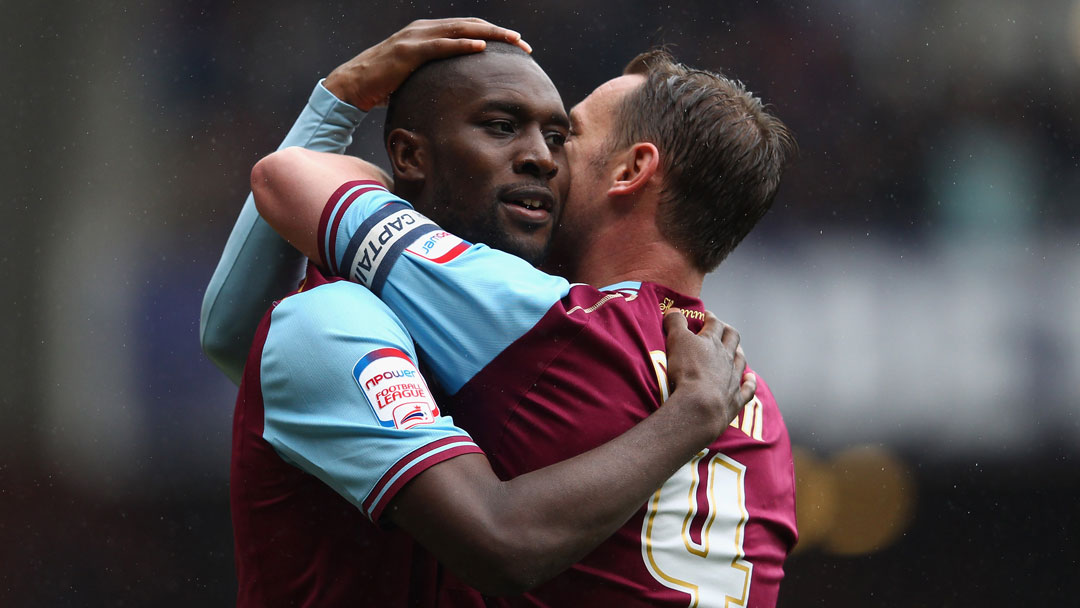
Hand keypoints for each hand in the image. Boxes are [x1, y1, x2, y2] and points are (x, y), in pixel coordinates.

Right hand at [324, 18, 530, 110]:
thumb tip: (456, 90)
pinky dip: (462, 44)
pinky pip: (441, 45)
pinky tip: (481, 47)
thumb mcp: (416, 76)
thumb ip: (436, 74)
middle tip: (523, 43)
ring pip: (460, 30)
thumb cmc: (385, 84)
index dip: (493, 34)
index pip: (467, 28)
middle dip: (499, 33)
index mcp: (428, 33)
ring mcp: (416, 37)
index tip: (516, 45)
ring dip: (489, 34)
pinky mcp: (408, 51)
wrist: (354, 85)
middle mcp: (424, 29)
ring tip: (511, 41)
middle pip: (470, 25)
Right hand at [662, 310, 754, 434]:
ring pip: (740, 360)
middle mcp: (726, 357)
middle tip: (722, 328)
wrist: (700, 404)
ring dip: (738, 353)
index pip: (714, 324)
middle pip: (732, 338)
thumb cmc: (687, 370)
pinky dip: (749, 382)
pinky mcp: (736, 398)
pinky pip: (747, 388)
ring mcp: (733, 377)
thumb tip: (673, 311)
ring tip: (736, 350)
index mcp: (712, 342)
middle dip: (727, 330)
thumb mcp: (676, 341)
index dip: (710, 317)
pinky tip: (750, 378)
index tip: (705, 315)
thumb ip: (675, 323)